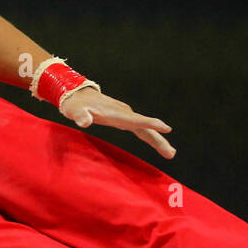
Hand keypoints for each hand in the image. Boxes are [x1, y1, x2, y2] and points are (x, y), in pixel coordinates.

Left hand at [59, 86, 174, 158]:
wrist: (76, 94)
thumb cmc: (75, 104)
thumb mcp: (75, 111)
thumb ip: (81, 116)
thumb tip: (84, 122)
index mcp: (116, 114)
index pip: (136, 120)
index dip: (151, 124)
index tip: (167, 128)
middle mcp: (124, 113)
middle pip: (146, 128)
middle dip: (159, 140)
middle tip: (171, 154)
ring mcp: (125, 115)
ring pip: (145, 129)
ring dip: (158, 140)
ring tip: (170, 153)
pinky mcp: (122, 118)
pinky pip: (140, 128)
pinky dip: (149, 136)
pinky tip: (156, 143)